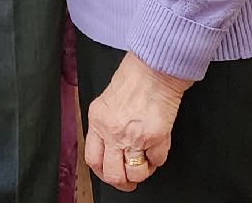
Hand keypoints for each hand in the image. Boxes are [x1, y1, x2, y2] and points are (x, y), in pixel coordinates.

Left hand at [83, 53, 186, 190]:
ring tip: (145, 163)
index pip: (93, 159)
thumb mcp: (107, 100)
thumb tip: (110, 143)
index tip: (109, 173)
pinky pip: (158, 160)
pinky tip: (157, 148)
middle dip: (122, 182)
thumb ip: (105, 123)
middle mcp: (114, 133)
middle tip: (129, 181)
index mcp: (98, 121)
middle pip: (112, 173)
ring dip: (142, 172)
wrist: (155, 68)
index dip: (102, 171)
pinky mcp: (156, 137)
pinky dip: (158, 158)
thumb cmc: (134, 77)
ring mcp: (135, 137)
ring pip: (136, 173)